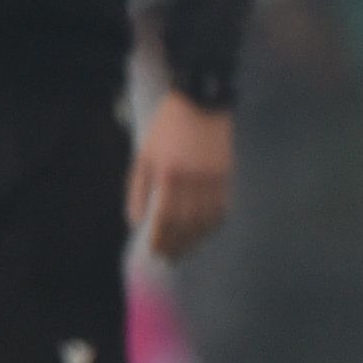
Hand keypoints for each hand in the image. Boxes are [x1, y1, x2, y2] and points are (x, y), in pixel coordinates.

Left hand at [130, 91, 233, 261]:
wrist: (200, 103)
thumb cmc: (166, 128)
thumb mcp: (143, 155)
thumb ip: (138, 190)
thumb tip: (136, 221)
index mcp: (170, 175)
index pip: (166, 217)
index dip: (161, 238)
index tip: (156, 253)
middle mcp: (194, 181)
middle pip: (188, 223)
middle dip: (178, 244)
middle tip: (170, 259)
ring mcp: (214, 179)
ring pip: (207, 218)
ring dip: (196, 239)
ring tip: (186, 252)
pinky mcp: (227, 174)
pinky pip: (222, 206)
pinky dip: (214, 224)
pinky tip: (206, 233)